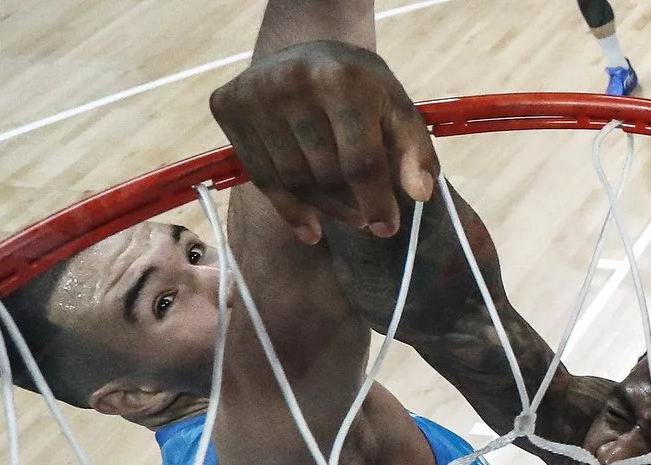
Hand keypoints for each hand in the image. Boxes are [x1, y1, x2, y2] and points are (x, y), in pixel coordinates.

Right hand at [209, 40, 438, 243]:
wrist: (306, 50)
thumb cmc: (360, 88)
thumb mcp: (397, 109)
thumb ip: (415, 151)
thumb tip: (421, 194)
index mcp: (343, 80)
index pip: (361, 161)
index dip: (376, 202)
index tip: (385, 228)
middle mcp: (294, 82)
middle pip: (325, 175)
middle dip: (349, 204)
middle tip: (362, 217)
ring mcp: (256, 94)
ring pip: (293, 182)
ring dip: (322, 209)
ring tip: (341, 212)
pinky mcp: (229, 107)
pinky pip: (262, 178)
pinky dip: (288, 209)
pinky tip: (309, 228)